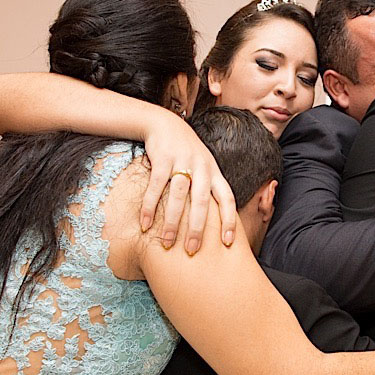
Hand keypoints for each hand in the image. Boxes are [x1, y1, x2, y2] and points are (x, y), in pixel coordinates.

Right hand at [139, 110, 236, 253]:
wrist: (165, 124)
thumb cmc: (186, 154)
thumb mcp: (203, 167)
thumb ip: (208, 189)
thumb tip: (214, 224)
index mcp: (214, 172)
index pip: (227, 197)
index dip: (229, 220)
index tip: (228, 242)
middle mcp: (202, 167)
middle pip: (202, 201)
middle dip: (197, 228)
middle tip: (192, 250)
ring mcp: (182, 161)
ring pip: (178, 196)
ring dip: (172, 221)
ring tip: (167, 243)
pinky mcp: (162, 158)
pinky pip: (156, 187)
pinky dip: (149, 206)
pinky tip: (145, 224)